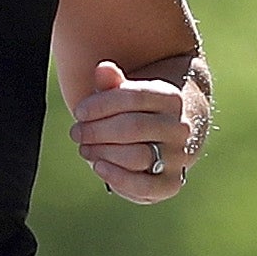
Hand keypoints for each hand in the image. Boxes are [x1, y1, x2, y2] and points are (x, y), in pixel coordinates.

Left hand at [70, 57, 197, 201]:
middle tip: (76, 133)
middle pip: (131, 127)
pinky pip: (144, 186)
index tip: (80, 111)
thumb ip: (114, 83)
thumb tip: (103, 69)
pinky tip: (99, 166)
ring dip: (103, 153)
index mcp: (171, 99)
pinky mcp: (171, 184)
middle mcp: (180, 127)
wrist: (168, 138)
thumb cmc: (138, 112)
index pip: (134, 97)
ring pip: (136, 156)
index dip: (100, 105)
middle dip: (96, 131)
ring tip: (85, 149)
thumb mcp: (127, 94)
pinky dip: (117, 178)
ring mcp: (178, 157)